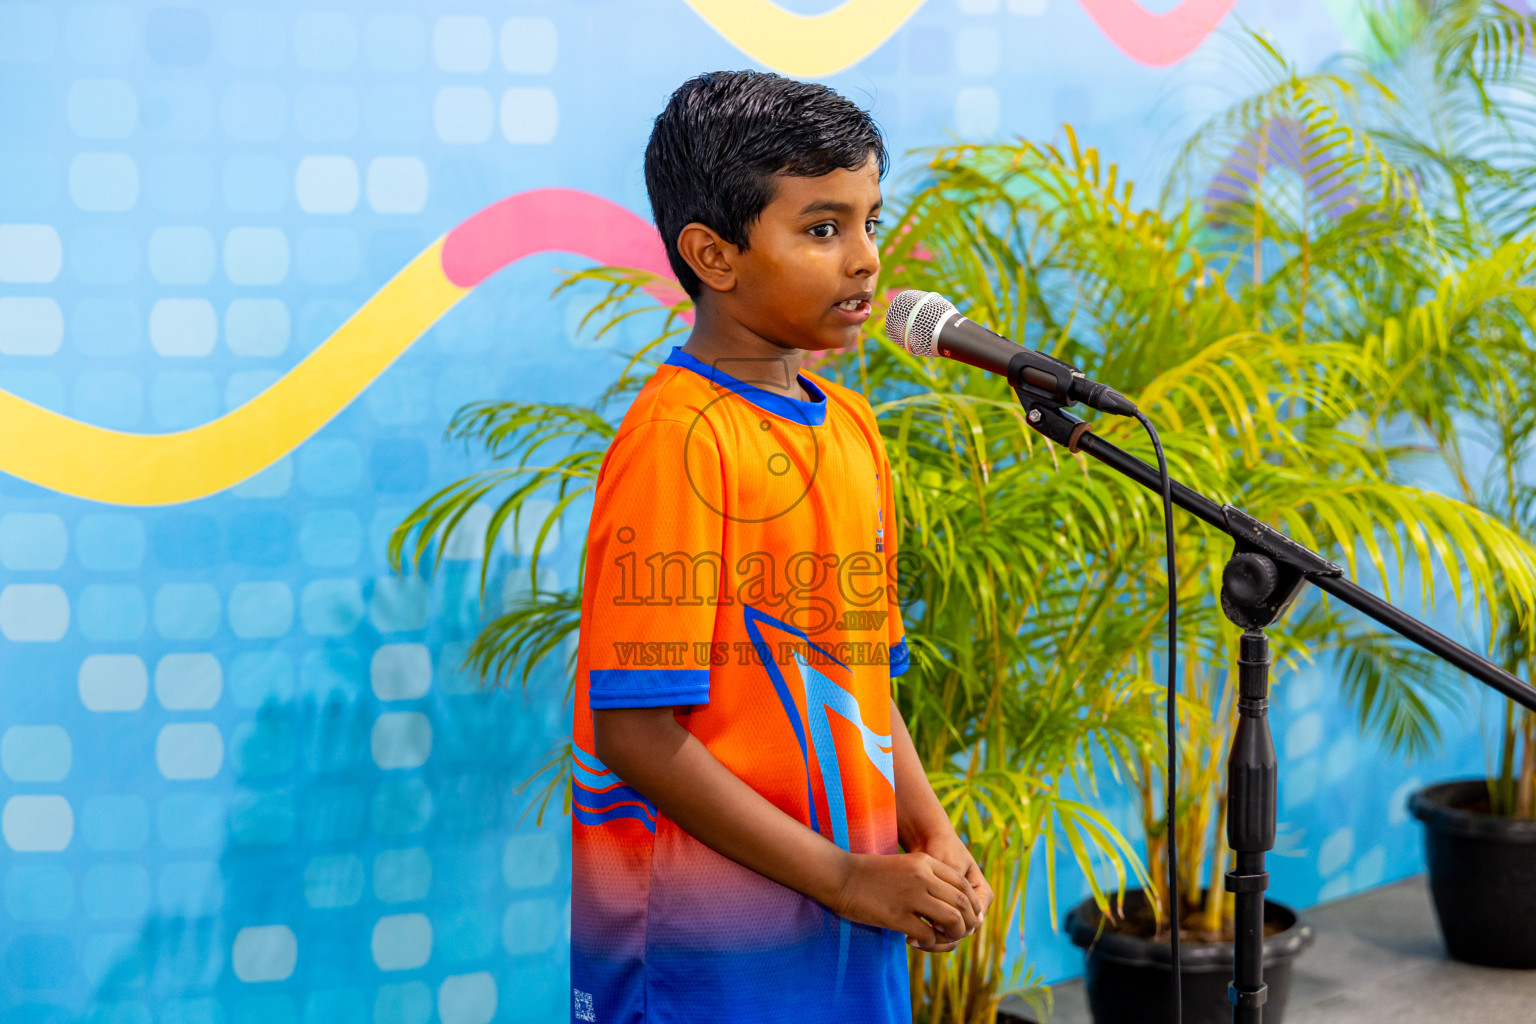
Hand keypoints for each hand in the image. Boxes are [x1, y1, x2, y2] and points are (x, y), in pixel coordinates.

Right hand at [828, 851, 979, 949]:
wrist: (841, 876)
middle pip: (961, 903)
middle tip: (963, 933)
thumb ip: (928, 877)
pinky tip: (916, 941)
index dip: (972, 904)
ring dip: (954, 934)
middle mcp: (923, 877)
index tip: (970, 916)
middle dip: (968, 922)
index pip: (962, 884)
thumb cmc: (871, 873)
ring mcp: (911, 896)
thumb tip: (949, 901)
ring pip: (951, 920)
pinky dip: (929, 943)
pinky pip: (928, 935)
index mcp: (925, 862)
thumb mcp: (905, 865)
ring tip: (944, 939)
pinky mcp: (898, 917)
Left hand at [905, 830, 992, 951]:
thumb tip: (957, 926)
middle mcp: (972, 906)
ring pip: (949, 937)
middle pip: (962, 933)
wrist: (927, 839)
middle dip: (942, 940)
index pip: (974, 922)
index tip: (934, 924)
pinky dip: (926, 936)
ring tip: (913, 939)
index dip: (955, 927)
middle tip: (921, 938)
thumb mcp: (949, 867)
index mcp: (982, 894)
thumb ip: (953, 893)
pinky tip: (909, 937)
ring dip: (932, 942)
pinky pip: (937, 934)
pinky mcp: (942, 913)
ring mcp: (957, 911)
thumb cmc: (941, 848)